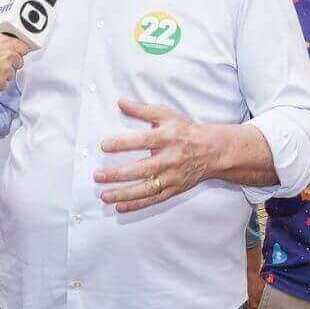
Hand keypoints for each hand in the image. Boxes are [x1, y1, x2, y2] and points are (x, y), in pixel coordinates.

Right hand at [0, 32, 30, 91]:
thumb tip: (0, 45)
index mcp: (4, 41)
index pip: (24, 47)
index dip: (19, 51)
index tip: (16, 53)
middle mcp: (8, 55)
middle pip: (19, 61)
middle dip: (11, 64)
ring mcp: (6, 69)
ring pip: (11, 74)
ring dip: (2, 74)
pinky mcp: (1, 82)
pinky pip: (4, 85)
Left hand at [93, 100, 219, 211]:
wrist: (213, 151)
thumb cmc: (186, 131)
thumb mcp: (166, 115)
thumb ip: (142, 110)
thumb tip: (121, 102)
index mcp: (167, 138)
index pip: (142, 141)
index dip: (122, 143)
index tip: (104, 145)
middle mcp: (170, 159)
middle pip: (141, 169)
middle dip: (117, 174)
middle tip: (97, 175)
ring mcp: (172, 177)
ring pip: (146, 189)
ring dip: (123, 194)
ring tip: (104, 195)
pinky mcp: (174, 190)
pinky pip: (153, 199)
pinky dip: (136, 204)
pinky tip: (120, 206)